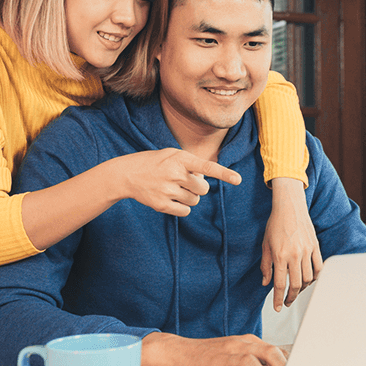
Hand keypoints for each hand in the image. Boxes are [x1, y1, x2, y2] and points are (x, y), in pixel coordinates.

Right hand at [114, 149, 240, 216]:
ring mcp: (167, 190)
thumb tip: (204, 181)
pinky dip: (183, 207)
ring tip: (174, 188)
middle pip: (204, 189)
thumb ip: (192, 164)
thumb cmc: (155, 162)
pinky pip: (185, 211)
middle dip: (199, 187)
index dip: (223, 173)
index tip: (238, 179)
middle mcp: (174, 174)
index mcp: (180, 159)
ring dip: (190, 196)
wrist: (127, 174)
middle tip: (185, 181)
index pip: (206, 167)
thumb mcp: (173, 154)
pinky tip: (171, 198)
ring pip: (195, 201)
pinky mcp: (161, 205)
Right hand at [140, 333, 286, 365]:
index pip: (274, 350)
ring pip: (250, 363)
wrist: (175, 355)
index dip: (291, 364)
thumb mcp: (234, 356)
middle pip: (267, 352)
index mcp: (246, 343)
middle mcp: (237, 346)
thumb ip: (255, 363)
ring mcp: (224, 357)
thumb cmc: (207, 358)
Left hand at [261, 177, 322, 311]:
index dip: (277, 299)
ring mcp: (307, 251)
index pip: (279, 284)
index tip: (277, 307)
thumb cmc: (275, 224)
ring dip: (302, 288)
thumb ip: (265, 266)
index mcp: (280, 255)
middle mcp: (294, 255)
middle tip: (286, 301)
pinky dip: (315, 276)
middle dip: (291, 297)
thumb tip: (266, 283)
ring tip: (296, 289)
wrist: (289, 207)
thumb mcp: (265, 245)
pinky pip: (318, 267)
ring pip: (308, 278)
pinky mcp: (315, 246)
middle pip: (296, 285)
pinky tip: (309, 279)